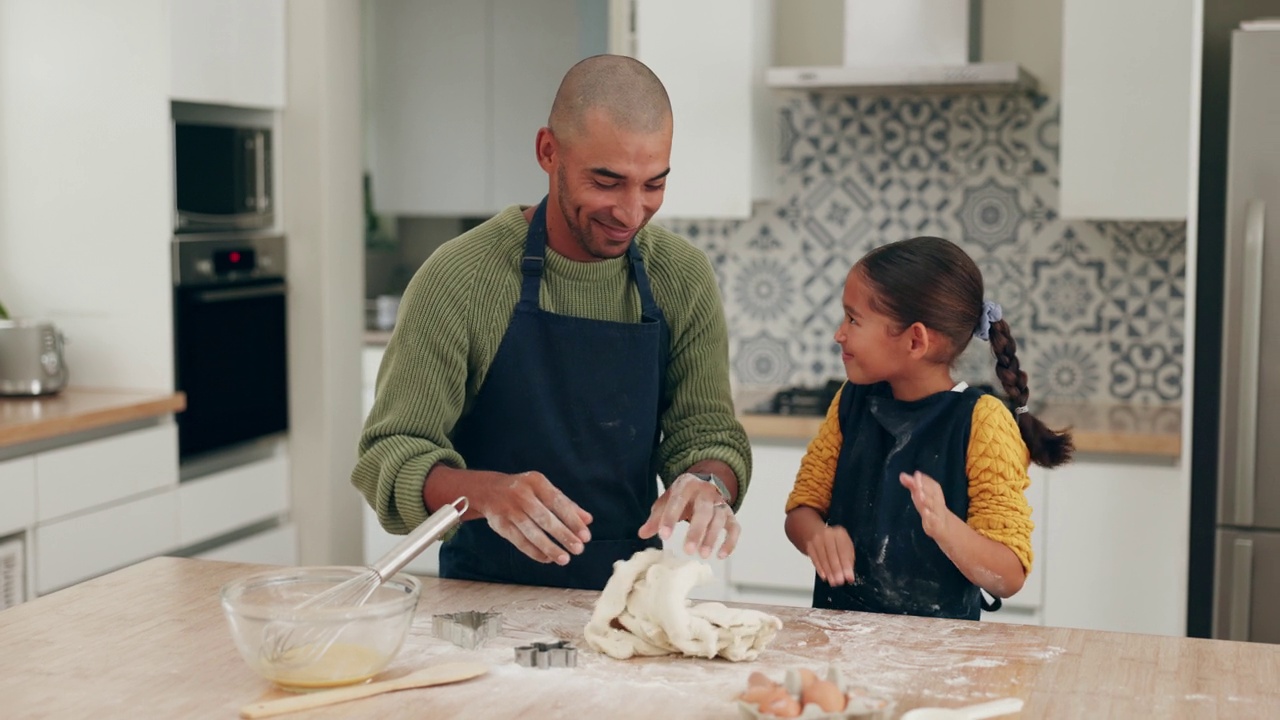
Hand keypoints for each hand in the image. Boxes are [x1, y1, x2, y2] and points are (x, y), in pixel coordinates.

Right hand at [472, 471, 592, 564]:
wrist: (489, 491)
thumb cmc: (525, 491)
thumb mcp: (544, 490)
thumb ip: (567, 504)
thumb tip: (588, 520)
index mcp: (536, 482)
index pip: (558, 502)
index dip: (573, 520)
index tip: (586, 536)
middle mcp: (521, 494)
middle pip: (545, 518)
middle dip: (563, 535)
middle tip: (579, 549)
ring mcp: (509, 510)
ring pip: (531, 532)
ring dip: (549, 547)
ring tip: (565, 559)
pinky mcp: (500, 524)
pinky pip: (519, 541)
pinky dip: (534, 551)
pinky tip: (548, 558)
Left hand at [638, 473, 739, 558]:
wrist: (705, 482)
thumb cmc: (682, 496)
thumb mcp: (666, 501)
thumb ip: (656, 517)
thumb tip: (642, 534)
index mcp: (686, 486)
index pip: (678, 501)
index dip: (670, 518)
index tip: (663, 536)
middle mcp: (706, 492)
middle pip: (703, 511)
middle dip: (696, 531)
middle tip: (688, 551)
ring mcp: (720, 503)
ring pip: (719, 520)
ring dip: (712, 538)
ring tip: (702, 555)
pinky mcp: (730, 514)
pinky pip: (735, 528)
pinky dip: (730, 542)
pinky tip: (721, 555)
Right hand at [804, 524, 855, 585]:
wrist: (814, 532)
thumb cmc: (833, 542)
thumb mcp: (844, 545)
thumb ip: (848, 558)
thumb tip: (849, 574)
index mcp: (840, 533)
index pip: (844, 551)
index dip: (847, 566)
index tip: (849, 578)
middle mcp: (827, 535)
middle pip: (832, 555)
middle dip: (837, 570)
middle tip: (840, 582)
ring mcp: (817, 540)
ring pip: (823, 558)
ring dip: (829, 572)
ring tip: (833, 582)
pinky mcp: (809, 546)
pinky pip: (815, 559)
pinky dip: (820, 569)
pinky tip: (824, 576)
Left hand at [899, 470, 955, 540]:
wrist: (944, 526)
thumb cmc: (929, 506)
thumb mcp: (921, 495)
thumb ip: (912, 485)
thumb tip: (901, 475)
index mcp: (935, 492)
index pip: (931, 483)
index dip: (923, 479)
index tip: (916, 474)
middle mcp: (937, 501)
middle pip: (931, 493)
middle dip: (924, 487)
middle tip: (917, 483)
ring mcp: (937, 513)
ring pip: (933, 506)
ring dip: (927, 500)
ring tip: (920, 495)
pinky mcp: (936, 525)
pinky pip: (934, 520)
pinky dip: (931, 516)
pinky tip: (926, 513)